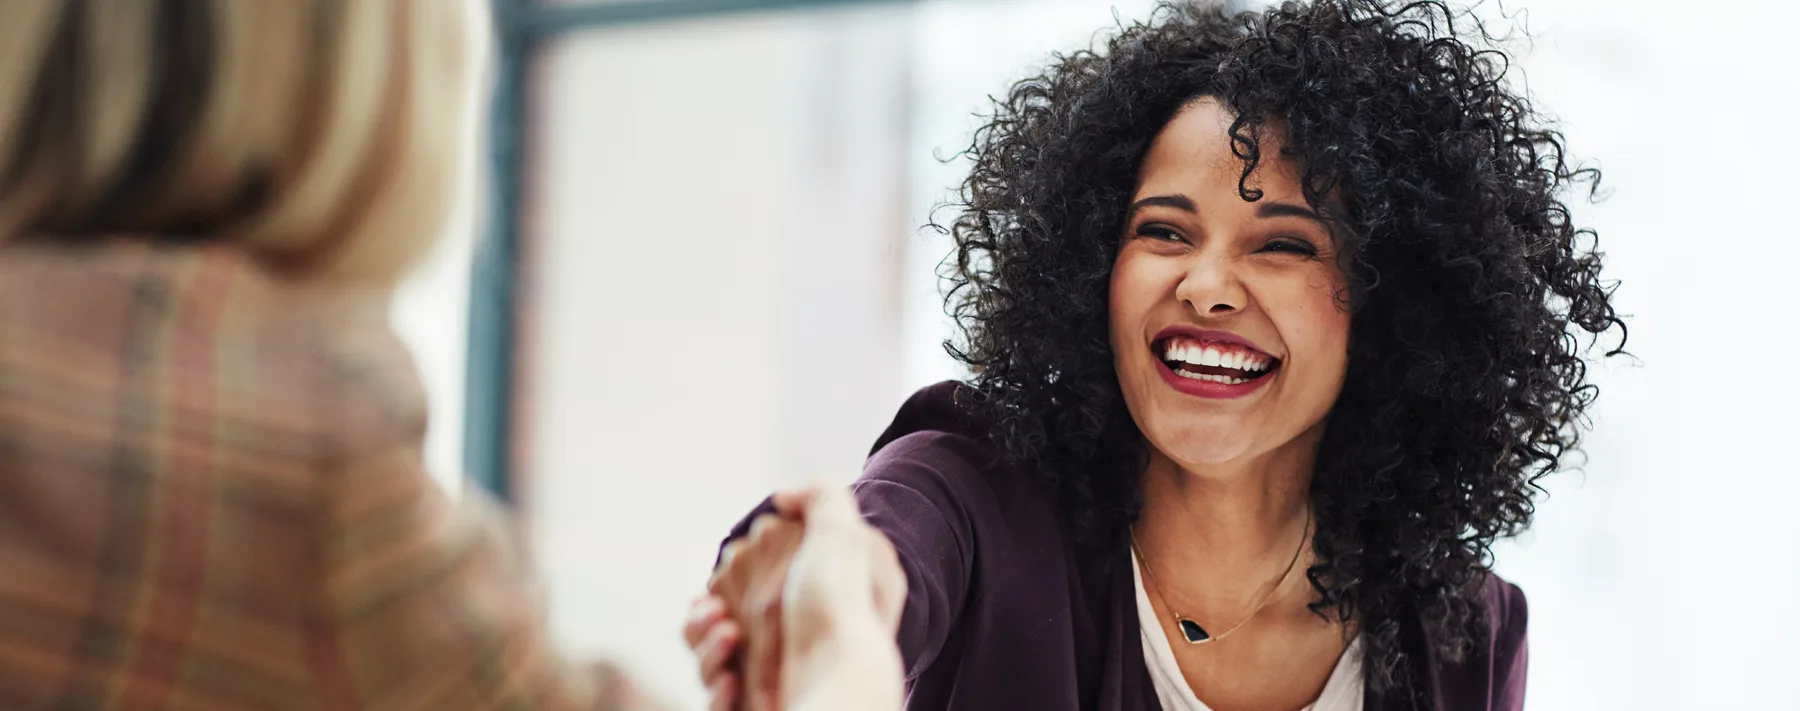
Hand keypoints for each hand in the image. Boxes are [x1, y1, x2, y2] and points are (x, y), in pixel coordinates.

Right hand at [684, 484, 906, 710]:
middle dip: (702, 616)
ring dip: (705, 647)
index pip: (749, 581)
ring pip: (708, 659)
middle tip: (719, 616)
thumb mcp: (843, 533)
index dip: (731, 575)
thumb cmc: (841, 610)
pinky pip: (716, 699)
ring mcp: (772, 678)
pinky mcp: (755, 708)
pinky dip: (715, 689)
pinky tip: (730, 683)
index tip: (729, 569)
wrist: (840, 686)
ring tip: (728, 640)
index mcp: (807, 600)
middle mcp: (790, 640)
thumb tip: (783, 497)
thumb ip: (820, 496)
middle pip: (717, 620)